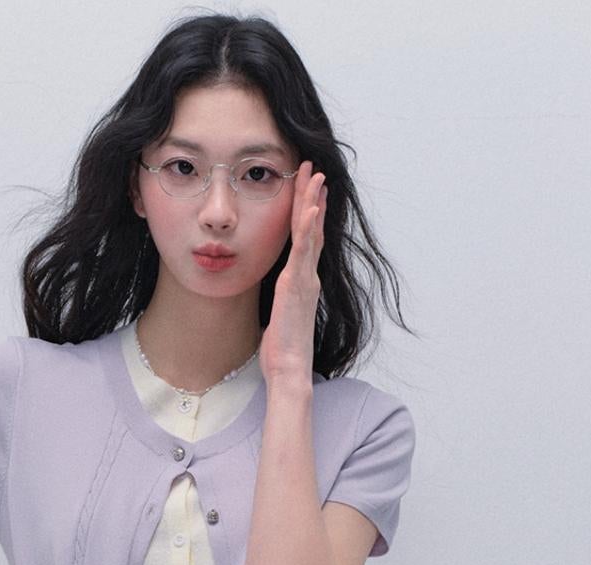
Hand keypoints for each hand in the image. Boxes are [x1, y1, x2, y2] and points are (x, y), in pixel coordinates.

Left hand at [258, 160, 324, 386]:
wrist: (289, 370)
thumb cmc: (282, 350)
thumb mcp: (278, 315)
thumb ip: (280, 298)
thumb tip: (275, 292)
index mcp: (302, 282)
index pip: (307, 240)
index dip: (308, 212)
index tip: (309, 189)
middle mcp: (308, 277)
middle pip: (312, 228)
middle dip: (312, 196)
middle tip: (313, 168)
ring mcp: (305, 279)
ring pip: (311, 232)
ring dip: (312, 201)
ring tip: (315, 175)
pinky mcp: (297, 285)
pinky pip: (304, 251)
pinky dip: (308, 227)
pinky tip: (310, 206)